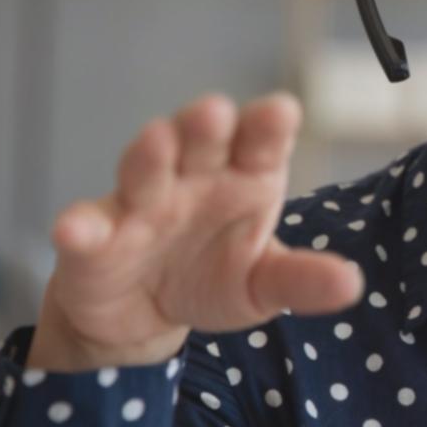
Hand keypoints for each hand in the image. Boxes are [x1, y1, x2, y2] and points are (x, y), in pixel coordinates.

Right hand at [30, 91, 364, 369]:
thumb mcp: (264, 286)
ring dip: (149, 154)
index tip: (281, 112)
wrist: (145, 315)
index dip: (268, 125)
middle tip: (215, 111)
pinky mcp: (94, 238)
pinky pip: (86, 228)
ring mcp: (140, 203)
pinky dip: (79, 227)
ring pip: (144, 168)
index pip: (261, 142)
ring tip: (156, 140)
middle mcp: (193, 177)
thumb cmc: (214, 277)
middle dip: (206, 124)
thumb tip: (352, 285)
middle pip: (201, 140)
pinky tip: (75, 230)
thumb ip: (303, 281)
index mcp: (245, 177)